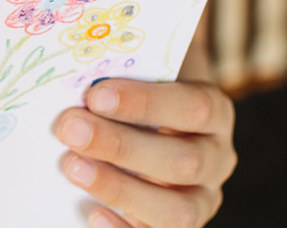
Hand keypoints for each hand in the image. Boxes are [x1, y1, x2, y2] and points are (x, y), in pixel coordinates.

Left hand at [54, 78, 235, 227]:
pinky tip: (92, 213)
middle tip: (70, 129)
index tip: (95, 95)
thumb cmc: (134, 92)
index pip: (192, 107)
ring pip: (177, 210)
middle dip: (120, 146)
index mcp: (213, 111)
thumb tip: (73, 74)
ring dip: (118, 188)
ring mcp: (202, 198)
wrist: (149, 123)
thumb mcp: (136, 74)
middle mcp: (216, 158)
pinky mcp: (181, 225)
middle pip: (182, 161)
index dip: (144, 103)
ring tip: (72, 166)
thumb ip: (117, 74)